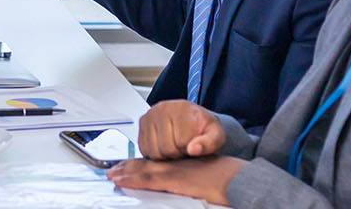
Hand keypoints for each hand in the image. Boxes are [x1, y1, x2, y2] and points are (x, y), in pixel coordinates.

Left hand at [106, 156, 245, 204]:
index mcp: (183, 165)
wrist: (239, 178)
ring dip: (125, 172)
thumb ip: (193, 181)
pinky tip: (121, 180)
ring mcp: (175, 171)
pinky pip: (149, 179)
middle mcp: (176, 165)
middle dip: (128, 168)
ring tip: (111, 174)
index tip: (127, 166)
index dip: (140, 165)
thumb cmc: (229, 179)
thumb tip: (188, 186)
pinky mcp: (175, 180)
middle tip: (112, 170)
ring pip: (143, 171)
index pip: (157, 164)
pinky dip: (133, 179)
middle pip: (146, 165)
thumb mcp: (208, 178)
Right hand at [136, 100, 225, 159]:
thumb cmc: (204, 129)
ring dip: (165, 155)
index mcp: (182, 108)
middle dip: (177, 153)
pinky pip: (144, 150)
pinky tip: (164, 146)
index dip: (189, 150)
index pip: (181, 143)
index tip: (194, 144)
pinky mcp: (141, 124)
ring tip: (175, 146)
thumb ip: (209, 143)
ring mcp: (149, 115)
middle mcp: (162, 108)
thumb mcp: (216, 135)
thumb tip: (193, 149)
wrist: (194, 121)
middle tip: (184, 146)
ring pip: (153, 152)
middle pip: (165, 149)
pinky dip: (154, 153)